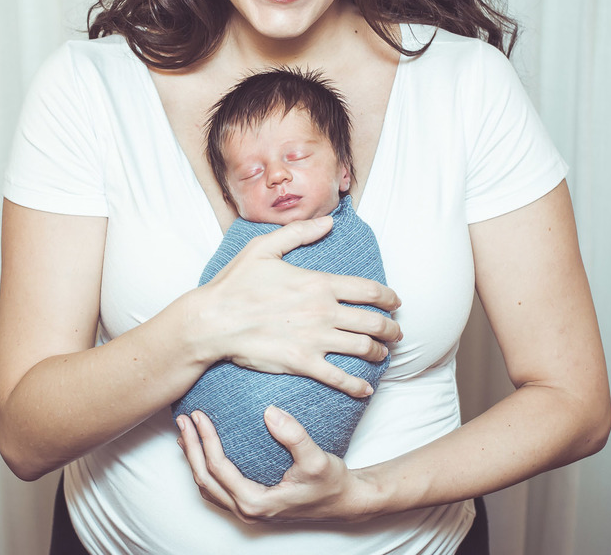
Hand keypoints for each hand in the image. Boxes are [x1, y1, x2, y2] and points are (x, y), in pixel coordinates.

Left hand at [175, 407, 376, 523]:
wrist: (343, 500)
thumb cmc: (330, 483)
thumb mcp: (316, 459)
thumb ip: (294, 436)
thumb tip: (270, 412)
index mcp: (256, 502)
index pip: (218, 469)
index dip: (206, 441)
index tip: (200, 416)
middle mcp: (247, 510)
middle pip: (205, 479)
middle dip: (191, 448)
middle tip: (185, 419)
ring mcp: (247, 509)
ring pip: (207, 486)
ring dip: (194, 459)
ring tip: (187, 432)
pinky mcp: (251, 503)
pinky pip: (218, 487)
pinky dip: (206, 468)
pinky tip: (205, 449)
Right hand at [193, 217, 402, 397]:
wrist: (213, 321)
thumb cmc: (235, 283)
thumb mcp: (264, 247)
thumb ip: (299, 232)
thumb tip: (329, 222)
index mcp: (319, 283)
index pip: (368, 290)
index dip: (388, 297)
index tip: (396, 302)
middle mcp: (324, 311)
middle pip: (373, 321)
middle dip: (391, 328)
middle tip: (397, 332)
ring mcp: (316, 339)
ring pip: (363, 348)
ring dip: (380, 352)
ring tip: (384, 354)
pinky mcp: (303, 363)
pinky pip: (339, 377)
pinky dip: (357, 385)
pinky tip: (366, 388)